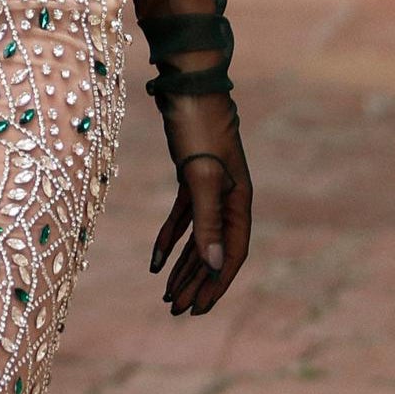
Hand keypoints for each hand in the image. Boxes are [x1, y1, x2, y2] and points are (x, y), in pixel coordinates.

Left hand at [149, 94, 249, 316]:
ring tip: (166, 296)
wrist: (186, 82)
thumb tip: (213, 265)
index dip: (216, 283)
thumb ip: (207, 221)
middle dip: (195, 283)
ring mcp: (210, 187)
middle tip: (176, 311)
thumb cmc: (197, 125)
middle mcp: (229, 197)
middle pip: (213, 250)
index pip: (231, 252)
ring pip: (198, 238)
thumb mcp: (200, 176)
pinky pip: (182, 219)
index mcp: (239, 199)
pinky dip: (170, 240)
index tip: (198, 309)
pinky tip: (155, 262)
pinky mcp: (191, 178)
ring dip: (183, 267)